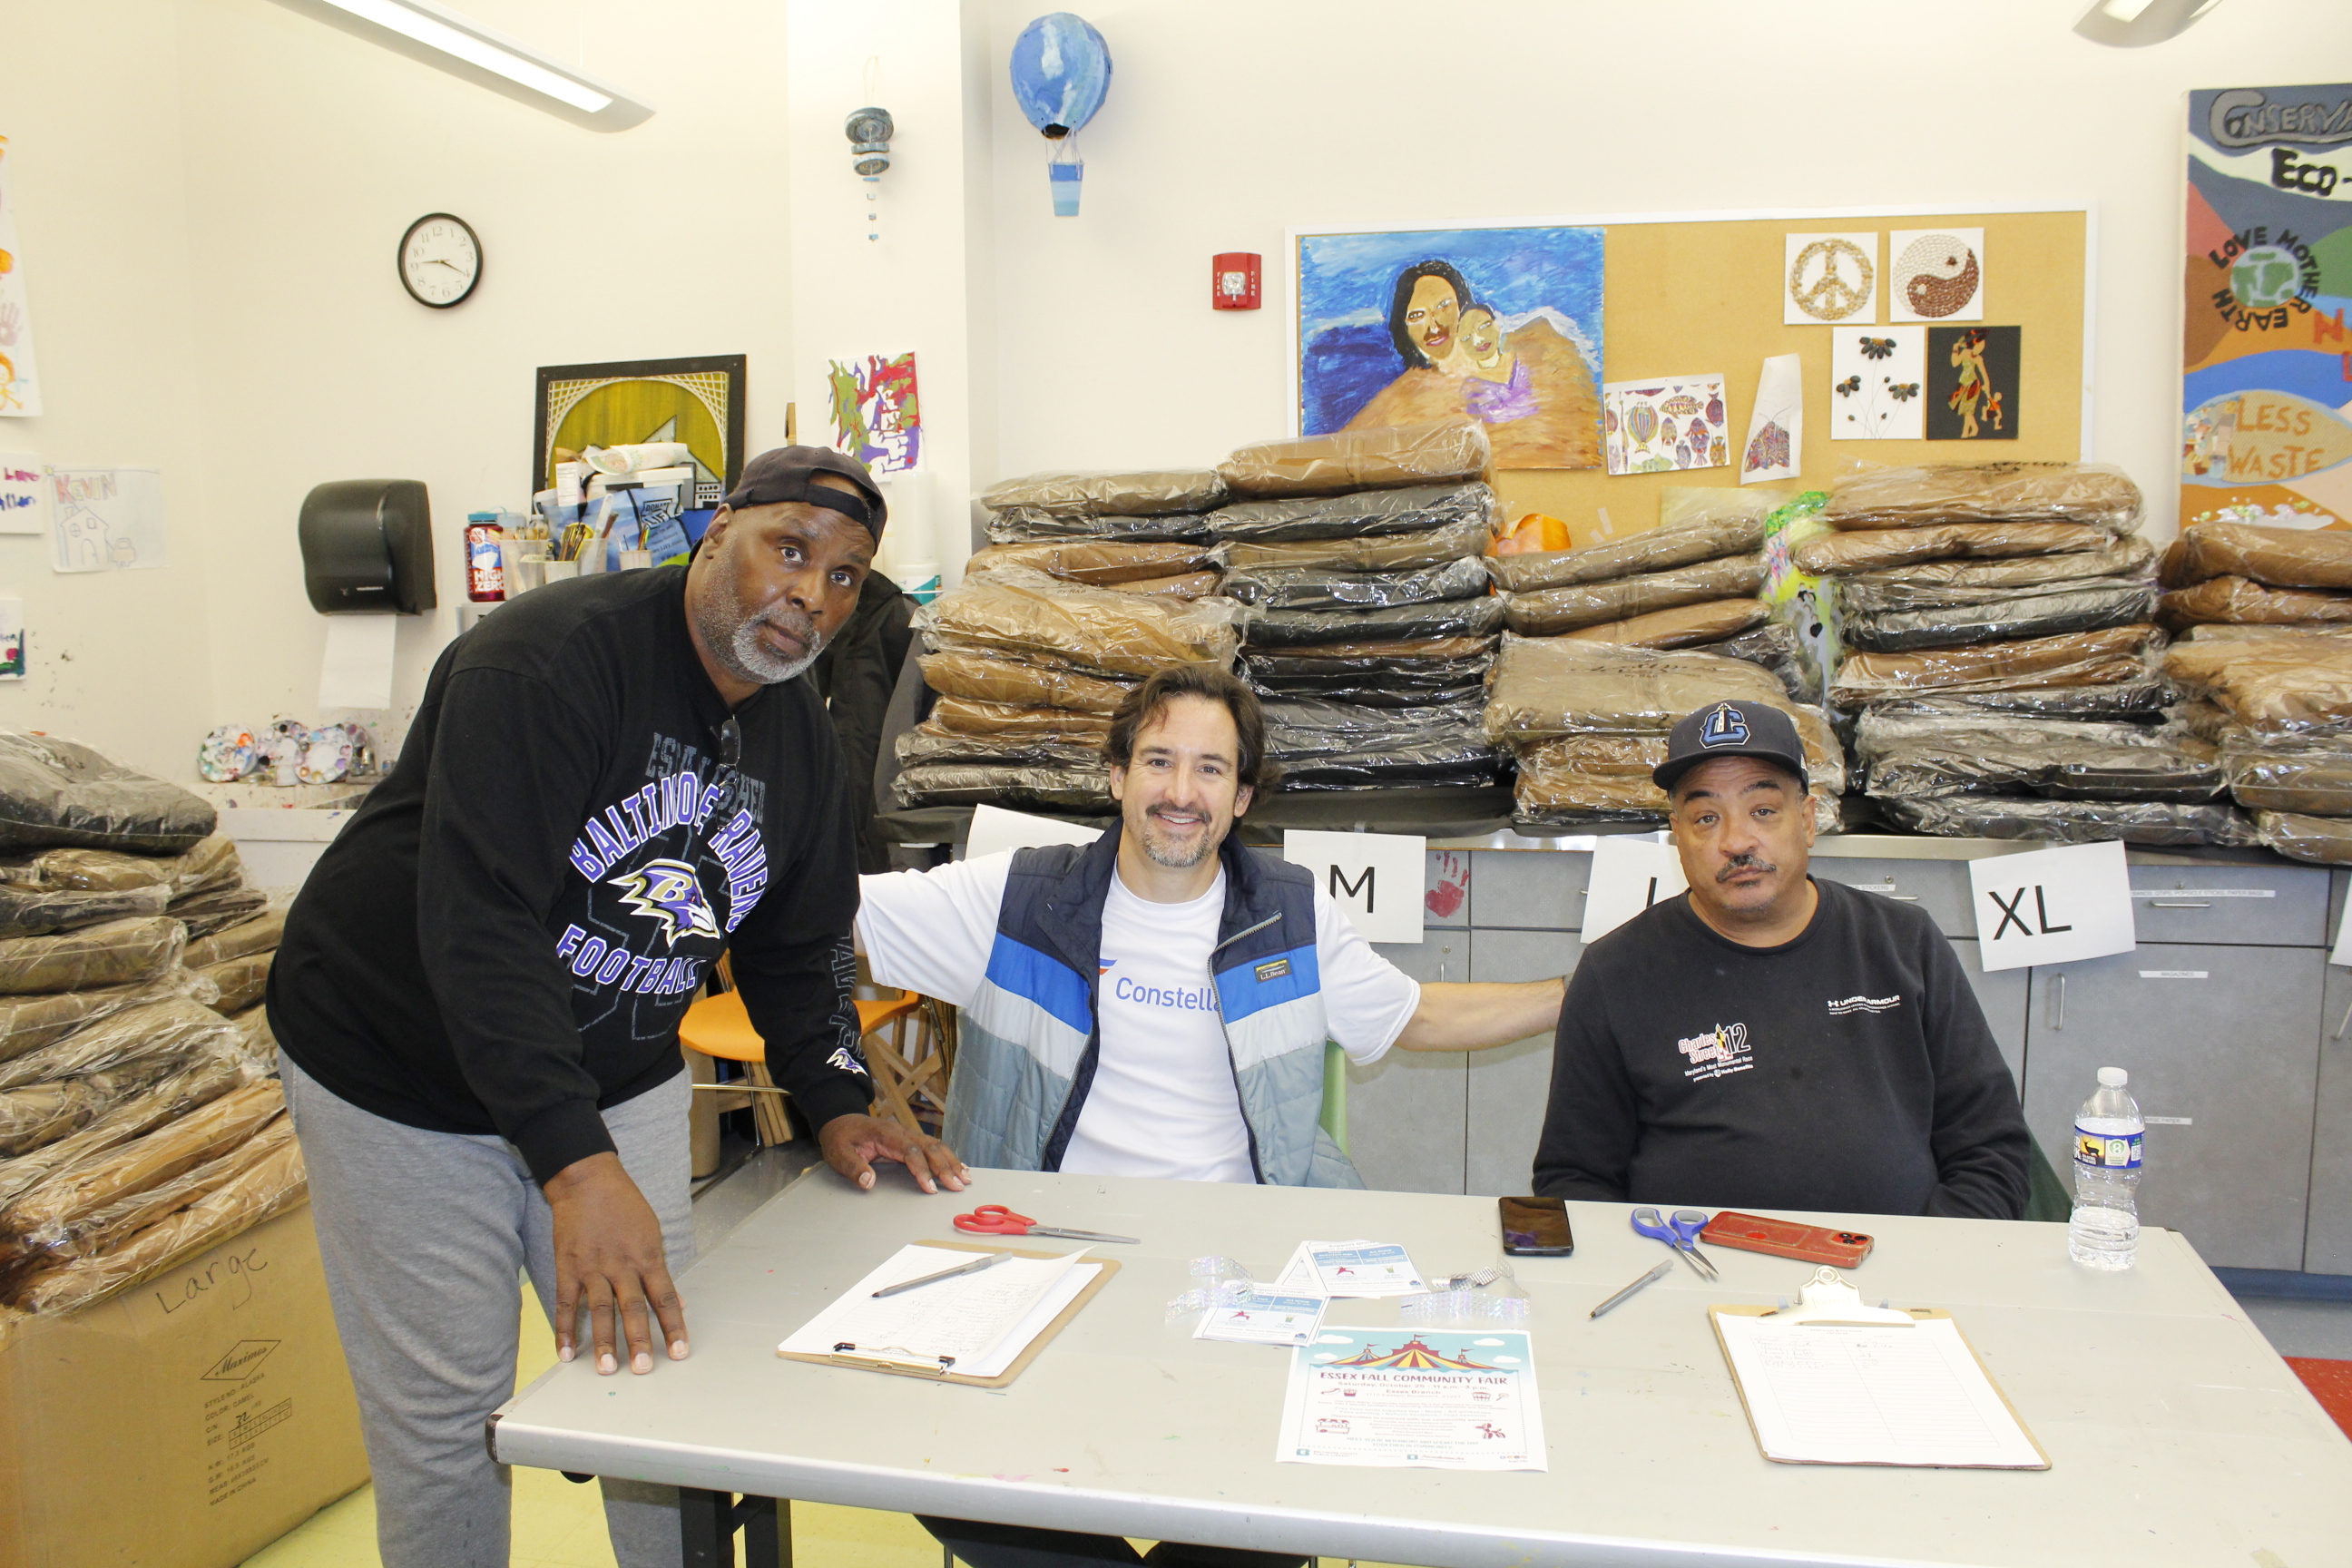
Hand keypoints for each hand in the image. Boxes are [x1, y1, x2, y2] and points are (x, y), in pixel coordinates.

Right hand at [543, 1152, 686, 1375]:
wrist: (587, 1180)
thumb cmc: (624, 1205)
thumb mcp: (652, 1232)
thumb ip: (661, 1270)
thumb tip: (677, 1303)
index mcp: (647, 1257)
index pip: (664, 1298)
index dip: (673, 1326)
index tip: (680, 1352)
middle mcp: (621, 1265)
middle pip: (632, 1308)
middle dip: (639, 1340)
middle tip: (643, 1369)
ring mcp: (592, 1267)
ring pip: (599, 1310)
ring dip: (603, 1341)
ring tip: (607, 1369)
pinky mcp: (568, 1267)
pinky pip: (566, 1304)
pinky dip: (564, 1330)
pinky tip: (566, 1353)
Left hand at [820, 1113, 969, 1193]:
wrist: (841, 1122)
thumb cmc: (841, 1139)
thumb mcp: (839, 1153)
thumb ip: (852, 1167)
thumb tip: (868, 1181)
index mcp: (886, 1134)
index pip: (910, 1151)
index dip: (922, 1169)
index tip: (931, 1188)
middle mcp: (901, 1132)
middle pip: (929, 1147)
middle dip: (945, 1167)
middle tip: (957, 1186)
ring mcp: (907, 1134)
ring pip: (935, 1145)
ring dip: (951, 1162)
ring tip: (965, 1179)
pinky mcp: (909, 1139)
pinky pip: (932, 1146)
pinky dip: (947, 1157)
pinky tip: (959, 1167)